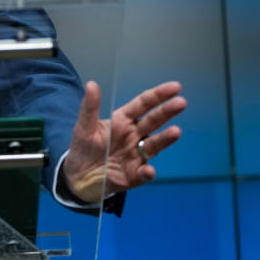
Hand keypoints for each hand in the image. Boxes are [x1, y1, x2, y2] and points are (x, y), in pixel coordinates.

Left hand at [62, 81, 186, 202]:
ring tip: (176, 131)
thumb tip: (91, 84)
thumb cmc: (84, 146)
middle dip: (167, 112)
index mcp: (123, 121)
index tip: (176, 87)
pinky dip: (148, 172)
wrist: (79, 175)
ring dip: (165, 139)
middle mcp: (135, 136)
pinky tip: (148, 170)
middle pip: (153, 121)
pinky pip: (144, 173)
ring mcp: (137, 155)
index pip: (143, 104)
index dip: (158, 95)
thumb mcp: (84, 126)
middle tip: (181, 103)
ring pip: (154, 145)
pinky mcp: (135, 175)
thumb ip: (89, 107)